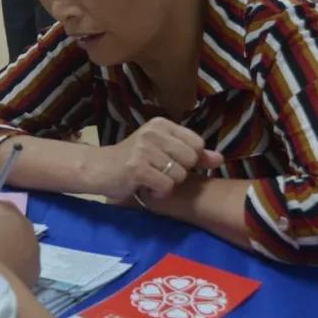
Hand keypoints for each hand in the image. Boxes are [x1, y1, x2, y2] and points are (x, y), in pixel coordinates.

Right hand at [0, 201, 40, 285]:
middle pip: (11, 226)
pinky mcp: (36, 269)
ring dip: (10, 253)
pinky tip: (1, 277)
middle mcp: (25, 224)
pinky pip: (23, 265)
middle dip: (0, 235)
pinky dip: (15, 269)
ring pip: (20, 247)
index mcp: (5, 208)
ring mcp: (34, 247)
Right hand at [88, 118, 223, 201]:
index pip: (197, 144)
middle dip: (179, 172)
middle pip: (190, 159)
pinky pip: (166, 187)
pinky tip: (145, 188)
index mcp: (161, 124)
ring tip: (150, 179)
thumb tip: (220, 159)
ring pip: (180, 175)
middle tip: (159, 172)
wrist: (98, 169)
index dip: (189, 159)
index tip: (171, 162)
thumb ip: (192, 154)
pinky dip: (158, 193)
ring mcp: (144, 150)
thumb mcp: (163, 151)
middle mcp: (152, 133)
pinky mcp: (137, 168)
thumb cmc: (132, 160)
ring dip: (167, 184)